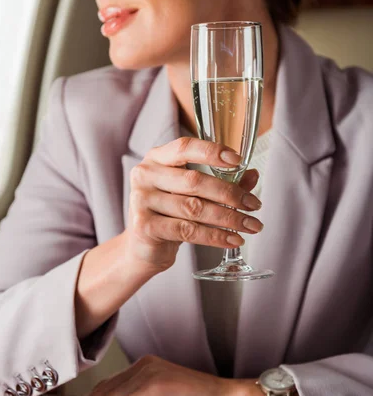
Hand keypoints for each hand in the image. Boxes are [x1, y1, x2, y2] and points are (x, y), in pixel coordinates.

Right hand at [125, 137, 262, 271]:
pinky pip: (187, 230)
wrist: (142, 247)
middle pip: (194, 181)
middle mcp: (145, 175)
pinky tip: (232, 239)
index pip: (185, 147)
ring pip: (194, 208)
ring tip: (250, 225)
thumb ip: (220, 182)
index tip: (238, 160)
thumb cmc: (168, 215)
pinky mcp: (144, 226)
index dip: (212, 152)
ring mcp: (142, 201)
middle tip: (254, 204)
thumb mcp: (192, 195)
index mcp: (157, 158)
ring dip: (228, 217)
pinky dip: (215, 236)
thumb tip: (252, 175)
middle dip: (230, 194)